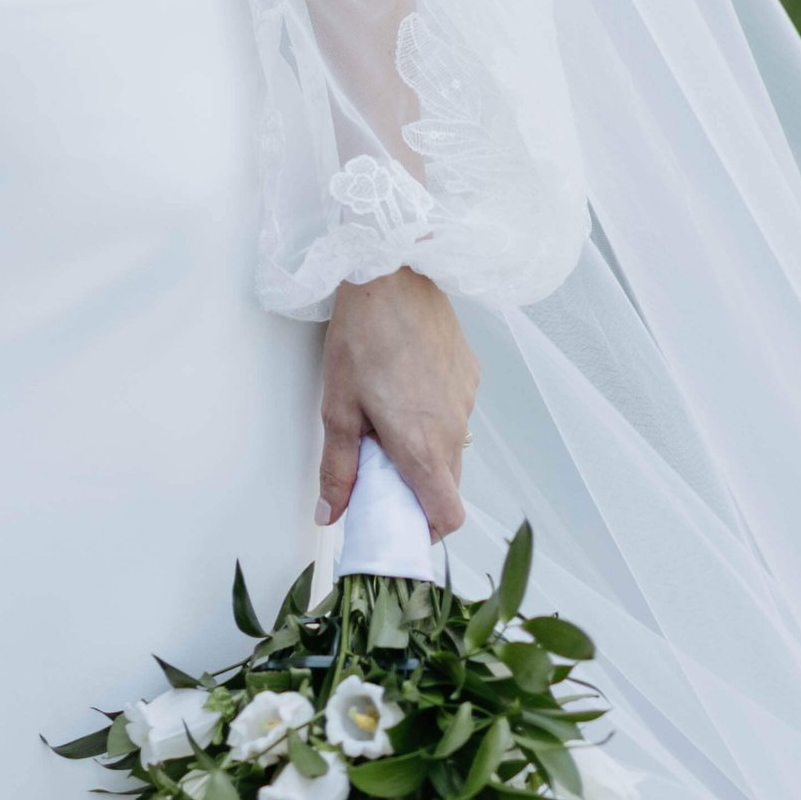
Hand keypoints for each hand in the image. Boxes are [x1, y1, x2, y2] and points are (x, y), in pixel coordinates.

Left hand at [318, 267, 476, 537]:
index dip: (426, 529)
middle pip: (448, 484)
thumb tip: (330, 515)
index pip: (448, 517)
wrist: (390, 269)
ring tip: (388, 413)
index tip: (399, 520)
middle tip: (381, 465)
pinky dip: (435, 412)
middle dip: (418, 487)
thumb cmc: (361, 335)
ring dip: (426, 446)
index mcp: (424, 446)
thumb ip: (338, 468)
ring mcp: (467, 398)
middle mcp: (455, 428)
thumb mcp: (337, 406)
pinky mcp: (470, 371)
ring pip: (452, 445)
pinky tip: (406, 381)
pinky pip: (457, 409)